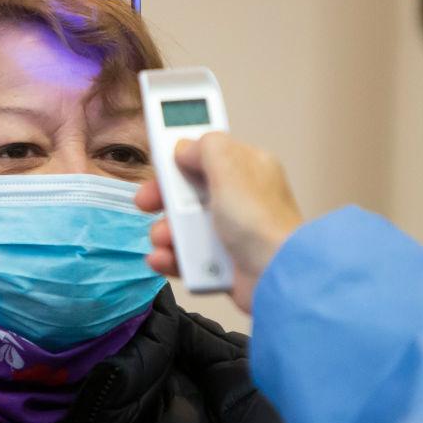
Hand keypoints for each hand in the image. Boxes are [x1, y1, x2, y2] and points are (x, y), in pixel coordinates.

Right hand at [135, 132, 302, 312]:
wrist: (276, 276)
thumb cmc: (261, 222)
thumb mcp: (230, 167)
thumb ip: (205, 147)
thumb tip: (185, 146)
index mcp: (247, 170)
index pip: (208, 155)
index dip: (180, 158)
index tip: (158, 161)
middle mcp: (240, 200)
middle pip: (189, 191)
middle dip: (163, 197)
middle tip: (147, 202)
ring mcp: (231, 233)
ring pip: (184, 227)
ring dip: (165, 231)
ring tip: (163, 239)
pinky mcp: (223, 264)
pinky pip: (187, 258)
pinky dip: (172, 258)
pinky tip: (163, 258)